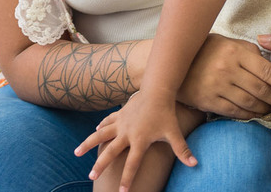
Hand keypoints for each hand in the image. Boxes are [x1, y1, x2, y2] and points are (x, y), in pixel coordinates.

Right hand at [75, 92, 194, 191]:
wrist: (157, 90)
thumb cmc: (166, 113)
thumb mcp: (174, 132)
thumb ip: (182, 150)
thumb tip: (194, 164)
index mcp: (139, 140)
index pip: (133, 164)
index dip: (127, 179)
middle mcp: (126, 133)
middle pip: (110, 152)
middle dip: (100, 165)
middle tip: (91, 176)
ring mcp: (120, 122)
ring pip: (100, 135)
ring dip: (88, 143)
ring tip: (75, 152)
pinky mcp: (119, 114)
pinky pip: (107, 122)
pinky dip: (100, 127)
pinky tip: (94, 131)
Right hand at [176, 34, 270, 118]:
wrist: (175, 63)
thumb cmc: (208, 50)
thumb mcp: (229, 43)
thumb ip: (251, 52)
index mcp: (236, 52)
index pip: (268, 71)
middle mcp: (228, 69)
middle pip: (261, 89)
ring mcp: (218, 86)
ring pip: (250, 102)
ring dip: (267, 109)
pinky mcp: (209, 100)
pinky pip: (235, 111)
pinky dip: (250, 115)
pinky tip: (259, 115)